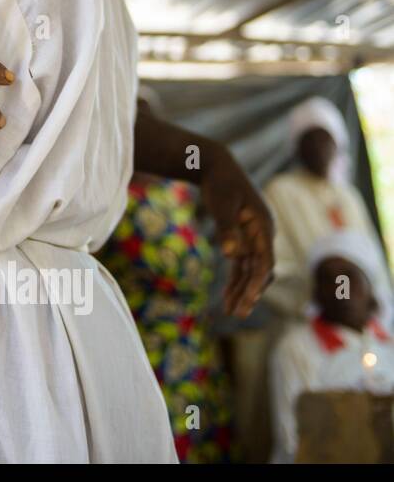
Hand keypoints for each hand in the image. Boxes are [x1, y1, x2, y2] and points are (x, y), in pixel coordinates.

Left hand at [201, 144, 273, 317]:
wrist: (217, 167)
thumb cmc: (220, 184)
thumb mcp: (222, 204)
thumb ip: (227, 229)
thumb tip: (232, 255)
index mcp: (263, 227)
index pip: (265, 262)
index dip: (257, 282)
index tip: (248, 299)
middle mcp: (263, 235)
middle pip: (260, 271)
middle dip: (250, 293)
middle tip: (238, 314)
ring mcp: (254, 238)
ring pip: (251, 271)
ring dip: (242, 291)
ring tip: (231, 312)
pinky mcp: (242, 239)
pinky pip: (242, 265)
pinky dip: (235, 280)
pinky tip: (227, 297)